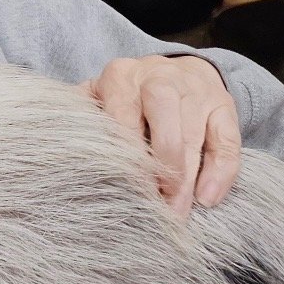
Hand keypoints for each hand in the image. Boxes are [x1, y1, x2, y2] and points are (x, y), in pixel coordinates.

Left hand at [80, 55, 239, 214]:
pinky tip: (208, 198)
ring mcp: (195, 90)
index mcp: (121, 77)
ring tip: (178, 213)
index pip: (123, 118)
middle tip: (157, 206)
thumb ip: (82, 117)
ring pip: (194, 136)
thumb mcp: (98, 98)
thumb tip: (56, 151)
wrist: (173, 70)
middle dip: (162, 168)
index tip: (128, 192)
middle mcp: (159, 79)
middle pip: (165, 123)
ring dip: (187, 179)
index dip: (127, 158)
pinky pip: (226, 140)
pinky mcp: (223, 104)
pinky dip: (221, 171)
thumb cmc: (126, 98)